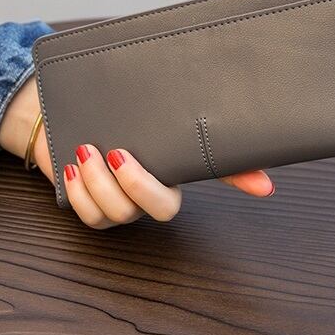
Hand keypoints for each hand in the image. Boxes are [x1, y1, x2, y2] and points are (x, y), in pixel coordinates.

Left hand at [0, 75, 274, 228]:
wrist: (69, 121)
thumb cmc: (114, 122)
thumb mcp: (149, 118)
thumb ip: (186, 122)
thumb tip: (236, 124)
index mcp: (173, 171)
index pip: (214, 177)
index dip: (239, 182)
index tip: (265, 185)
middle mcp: (151, 194)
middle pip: (160, 210)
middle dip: (138, 185)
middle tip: (119, 154)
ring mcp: (122, 205)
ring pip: (119, 214)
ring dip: (99, 184)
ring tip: (86, 152)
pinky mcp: (92, 208)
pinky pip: (89, 217)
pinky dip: (79, 194)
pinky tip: (72, 167)